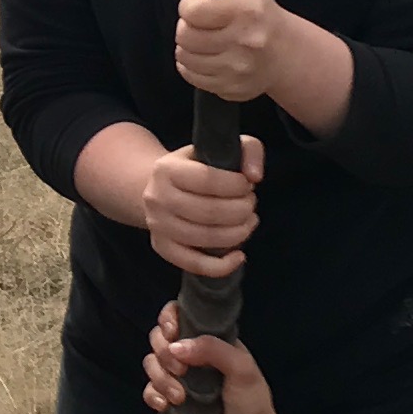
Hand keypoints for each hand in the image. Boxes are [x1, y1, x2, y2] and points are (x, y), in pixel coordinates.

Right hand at [140, 131, 264, 280]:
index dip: (237, 185)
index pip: (208, 180)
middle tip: (250, 204)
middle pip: (209, 212)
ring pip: (205, 238)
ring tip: (248, 222)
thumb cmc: (196, 168)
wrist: (159, 188)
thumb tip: (255, 176)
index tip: (248, 184)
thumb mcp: (219, 148)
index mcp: (166, 169)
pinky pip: (194, 264)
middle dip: (242, 209)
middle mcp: (157, 198)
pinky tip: (239, 256)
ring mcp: (157, 225)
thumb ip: (248, 149)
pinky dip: (221, 265)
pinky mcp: (162, 247)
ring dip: (238, 233)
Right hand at [146, 305, 300, 413]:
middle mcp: (192, 355)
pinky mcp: (170, 400)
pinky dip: (152, 395)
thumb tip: (177, 346)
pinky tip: (165, 406)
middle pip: (159, 338)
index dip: (169, 319)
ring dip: (160, 378)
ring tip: (180, 397)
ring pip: (151, 363)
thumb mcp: (243, 368)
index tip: (173, 333)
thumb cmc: (252, 403)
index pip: (180, 316)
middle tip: (182, 371)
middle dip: (164, 353)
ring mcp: (179, 378)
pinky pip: (149, 390)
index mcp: (210, 340)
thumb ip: (214, 349)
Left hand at [174, 0, 287, 102]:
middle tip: (197, 24)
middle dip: (185, 27)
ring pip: (185, 58)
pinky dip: (191, 66)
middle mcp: (243, 41)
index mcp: (246, 12)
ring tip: (199, 40)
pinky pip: (193, 77)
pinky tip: (203, 57)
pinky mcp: (232, 87)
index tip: (196, 5)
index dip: (188, 6)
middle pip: (185, 36)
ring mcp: (237, 68)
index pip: (192, 11)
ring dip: (186, 47)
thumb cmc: (262, 17)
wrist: (287, 54)